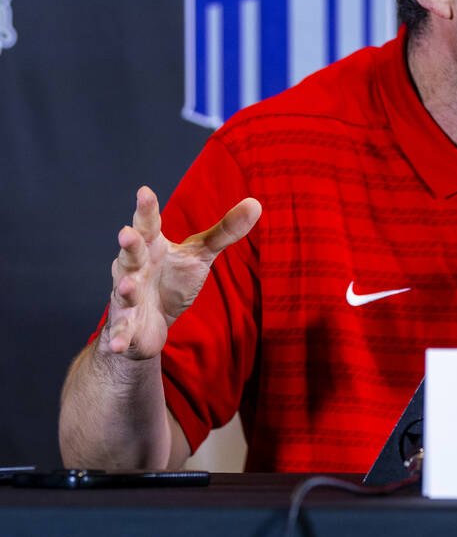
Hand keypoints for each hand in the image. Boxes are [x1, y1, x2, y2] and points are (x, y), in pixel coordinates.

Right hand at [105, 185, 260, 358]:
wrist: (151, 323)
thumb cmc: (173, 279)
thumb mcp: (200, 254)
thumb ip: (225, 230)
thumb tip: (256, 203)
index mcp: (152, 247)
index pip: (149, 225)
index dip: (147, 209)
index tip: (144, 191)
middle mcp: (134, 269)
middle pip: (131, 254)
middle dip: (129, 245)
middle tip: (127, 232)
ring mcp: (127, 298)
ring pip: (123, 291)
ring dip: (124, 289)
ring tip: (126, 286)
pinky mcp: (127, 326)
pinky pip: (122, 332)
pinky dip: (120, 338)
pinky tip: (120, 345)